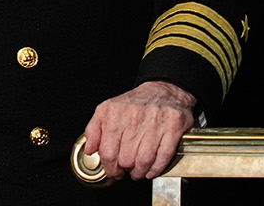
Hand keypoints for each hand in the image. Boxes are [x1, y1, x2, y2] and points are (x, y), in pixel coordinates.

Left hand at [80, 80, 195, 181]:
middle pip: (125, 159)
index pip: (108, 151)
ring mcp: (155, 122)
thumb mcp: (107, 110)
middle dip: (124, 170)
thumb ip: (93, 130)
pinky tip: (150, 170)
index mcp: (115, 112)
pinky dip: (156, 168)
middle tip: (125, 170)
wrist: (162, 91)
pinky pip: (163, 156)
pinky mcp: (173, 127)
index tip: (112, 171)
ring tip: (137, 172)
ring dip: (139, 172)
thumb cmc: (134, 105)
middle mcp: (134, 116)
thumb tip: (90, 150)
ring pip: (143, 160)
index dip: (109, 167)